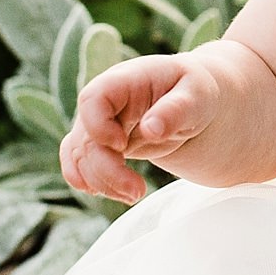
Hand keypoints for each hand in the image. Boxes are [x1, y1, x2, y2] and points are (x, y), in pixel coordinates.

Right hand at [59, 53, 219, 204]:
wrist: (192, 104)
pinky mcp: (100, 143)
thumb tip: (151, 129)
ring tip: (136, 194)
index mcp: (126, 80)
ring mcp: (99, 123)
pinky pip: (78, 163)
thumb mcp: (197, 96)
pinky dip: (88, 182)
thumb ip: (175, 110)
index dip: (98, 126)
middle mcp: (106, 101)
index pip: (93, 98)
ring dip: (102, 183)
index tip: (123, 145)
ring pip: (81, 157)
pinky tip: (111, 193)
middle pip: (85, 138)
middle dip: (107, 171)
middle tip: (138, 191)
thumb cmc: (194, 92)